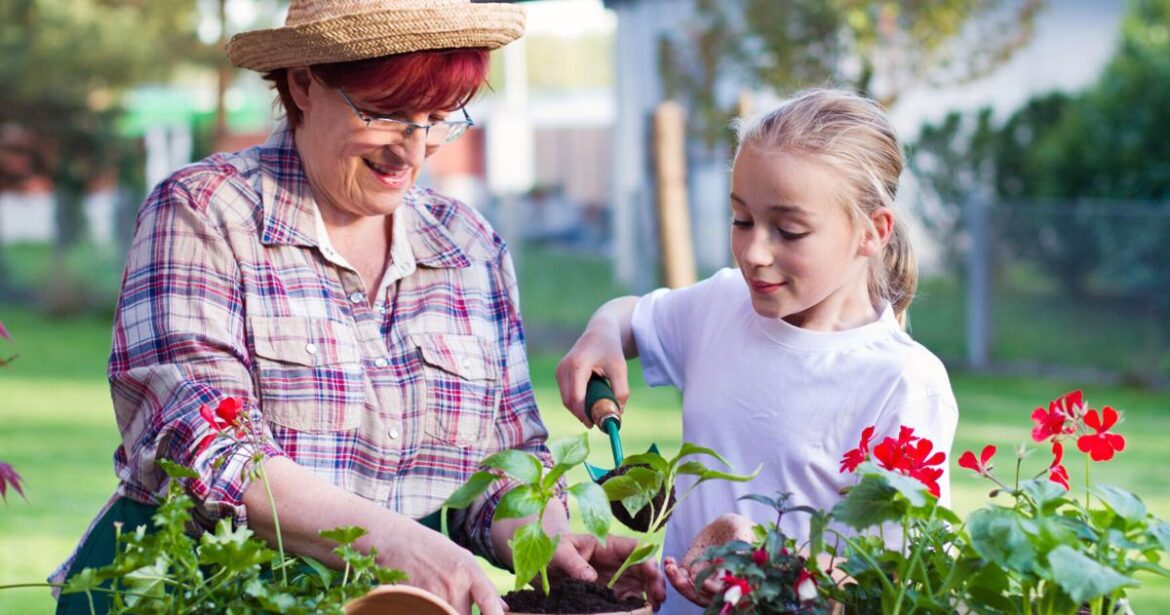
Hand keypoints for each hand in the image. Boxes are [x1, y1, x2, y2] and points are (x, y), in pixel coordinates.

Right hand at [376, 524, 504, 614]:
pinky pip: (428, 612)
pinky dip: (429, 610)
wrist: (398, 540)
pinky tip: (425, 602)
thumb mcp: (463, 559)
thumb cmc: (433, 549)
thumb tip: (502, 607)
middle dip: (462, 613)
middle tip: (456, 605)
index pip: (490, 603)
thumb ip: (483, 585)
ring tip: (439, 598)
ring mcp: (434, 593)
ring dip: (445, 611)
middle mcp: (454, 583)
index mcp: (470, 572)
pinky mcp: (415, 600)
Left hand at [547, 534, 665, 608]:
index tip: (653, 573)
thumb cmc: (552, 550)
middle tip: (659, 597)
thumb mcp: (560, 552)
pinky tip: (640, 610)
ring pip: (640, 583)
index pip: (635, 548)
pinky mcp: (608, 591)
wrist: (542, 564)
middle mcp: (615, 560)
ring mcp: (614, 576)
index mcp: (608, 545)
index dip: (647, 558)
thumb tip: (591, 578)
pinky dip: (636, 603)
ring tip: (654, 606)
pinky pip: (627, 597)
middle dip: (655, 580)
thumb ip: (574, 563)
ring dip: (650, 593)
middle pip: (643, 567)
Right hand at [555, 327, 629, 427]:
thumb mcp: (620, 369)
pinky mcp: (559, 373)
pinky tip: (589, 402)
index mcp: (577, 365)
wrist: (600, 332)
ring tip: (595, 413)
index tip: (595, 425)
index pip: (576, 397)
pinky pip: (566, 394)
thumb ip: (621, 392)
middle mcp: (564, 368)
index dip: (583, 414)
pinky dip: (576, 402)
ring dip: (578, 409)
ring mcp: (559, 370)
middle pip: (568, 401)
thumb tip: (617, 414)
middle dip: (581, 414)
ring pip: (566, 399)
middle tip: (597, 422)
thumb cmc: (611, 349)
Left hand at [664, 513, 755, 606]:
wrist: (729, 524)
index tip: (705, 583)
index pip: (724, 593)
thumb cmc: (743, 529)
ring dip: (677, 581)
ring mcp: (704, 577)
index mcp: (735, 580)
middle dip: (689, 590)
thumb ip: (741, 550)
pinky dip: (673, 570)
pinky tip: (669, 559)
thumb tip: (734, 564)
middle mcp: (718, 583)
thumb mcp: (743, 535)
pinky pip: (681, 575)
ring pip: (689, 588)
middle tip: (680, 579)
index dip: (714, 591)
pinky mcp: (693, 569)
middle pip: (703, 596)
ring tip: (670, 566)